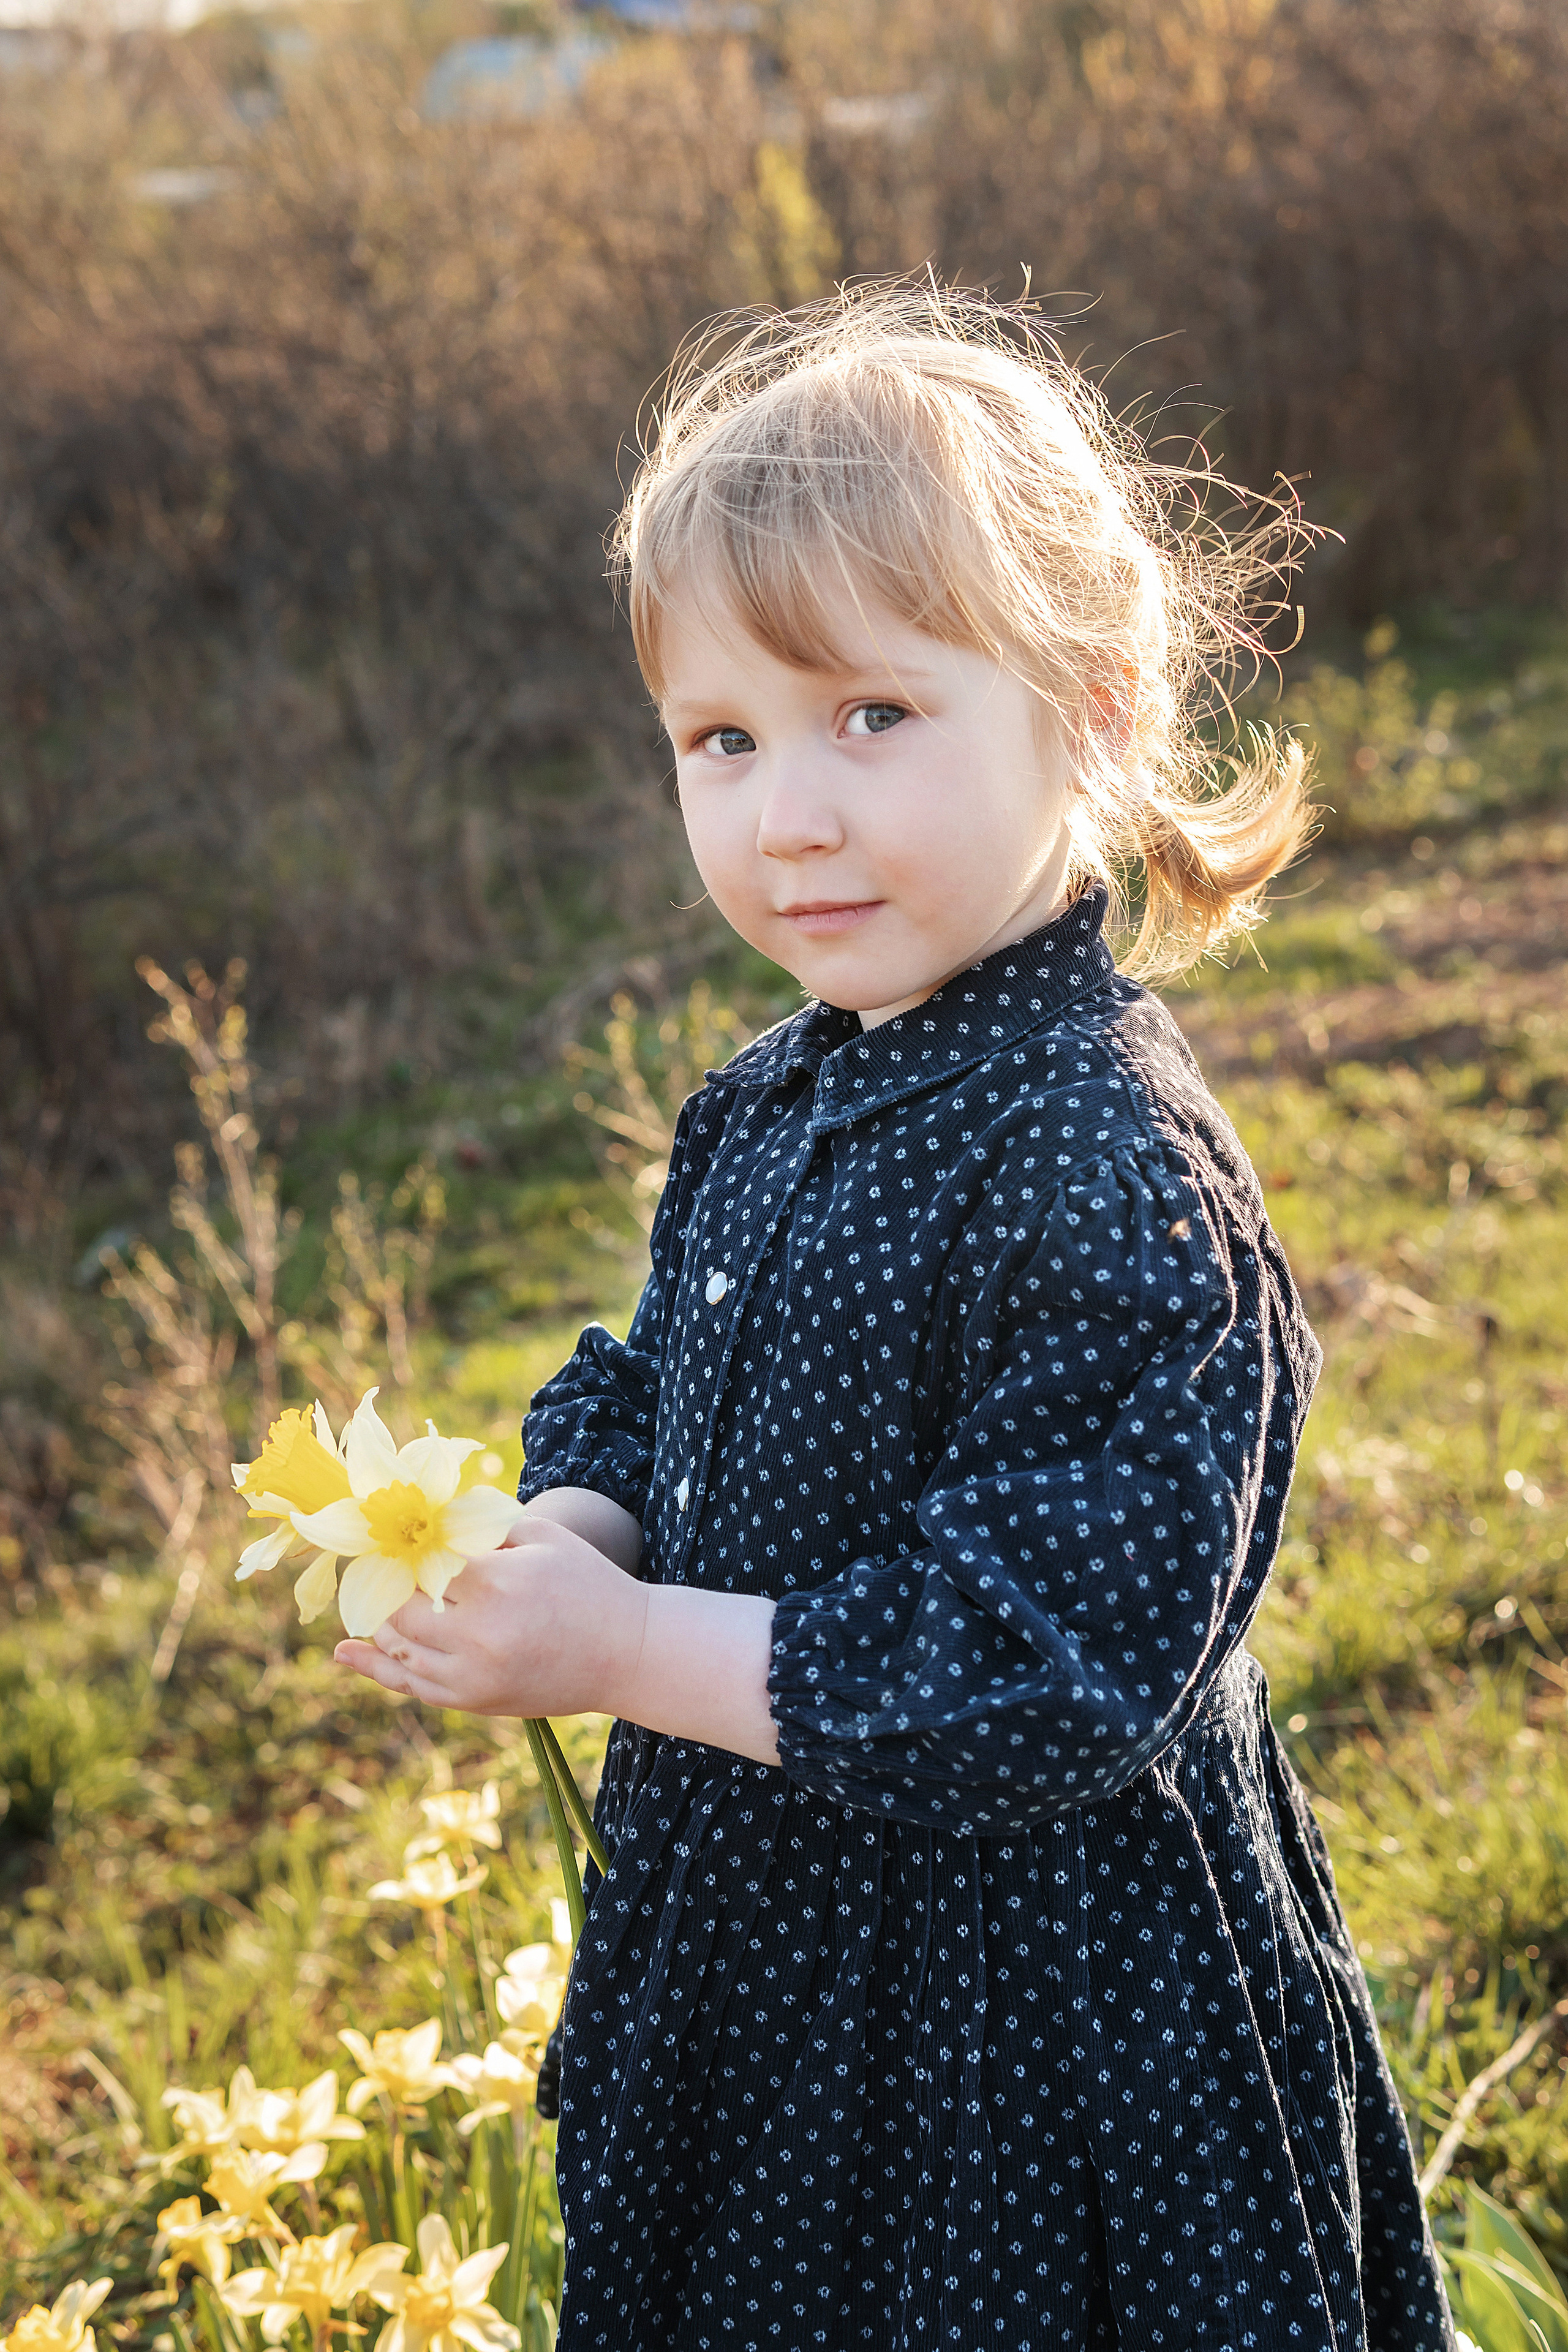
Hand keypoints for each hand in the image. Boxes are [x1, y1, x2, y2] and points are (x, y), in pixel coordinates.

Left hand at [334, 1516, 649, 1717]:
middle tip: (377, 1564)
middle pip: (400, 1605)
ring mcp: (473, 1674)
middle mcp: (477, 1633)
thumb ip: (482, 1522)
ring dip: (381, 1620)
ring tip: (371, 1598)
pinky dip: (376, 1667)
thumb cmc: (586, 1582)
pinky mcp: (475, 1702)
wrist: (626, 1653)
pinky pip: (412, 1685)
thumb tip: (427, 1513)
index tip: (385, 1533)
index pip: (420, 1561)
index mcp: (495, 1582)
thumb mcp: (540, 1535)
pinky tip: (347, 1652)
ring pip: (399, 1646)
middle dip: (386, 1584)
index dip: (399, 1547)